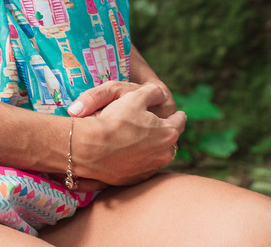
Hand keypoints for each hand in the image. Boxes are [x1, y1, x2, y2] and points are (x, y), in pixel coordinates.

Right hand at [66, 82, 185, 185]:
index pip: (179, 121)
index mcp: (168, 133)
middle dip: (164, 133)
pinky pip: (140, 167)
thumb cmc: (115, 120)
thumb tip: (162, 94)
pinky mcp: (134, 179)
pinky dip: (136, 160)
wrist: (91, 148)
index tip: (177, 113)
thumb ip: (153, 92)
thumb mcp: (135, 96)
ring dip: (151, 148)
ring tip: (138, 139)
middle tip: (155, 126)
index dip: (177, 115)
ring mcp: (149, 169)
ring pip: (156, 156)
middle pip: (169, 141)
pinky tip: (125, 153)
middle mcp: (163, 155)